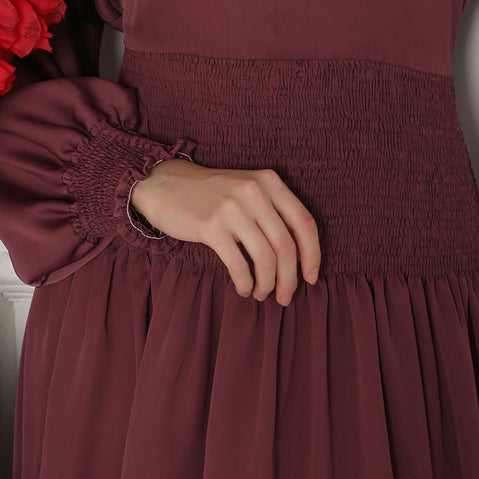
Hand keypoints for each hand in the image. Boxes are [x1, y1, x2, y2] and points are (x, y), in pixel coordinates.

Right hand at [131, 160, 321, 305]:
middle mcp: (255, 192)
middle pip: (286, 246)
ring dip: (267, 284)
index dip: (312, 254)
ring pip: (266, 258)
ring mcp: (232, 208)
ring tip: (262, 294)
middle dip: (290, 278)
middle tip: (285, 297)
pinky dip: (246, 283)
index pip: (304, 222)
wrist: (166, 184)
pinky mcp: (210, 226)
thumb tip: (300, 256)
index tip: (311, 278)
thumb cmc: (212, 194)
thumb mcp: (248, 189)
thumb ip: (274, 211)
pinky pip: (239, 265)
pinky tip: (244, 289)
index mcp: (270, 182)